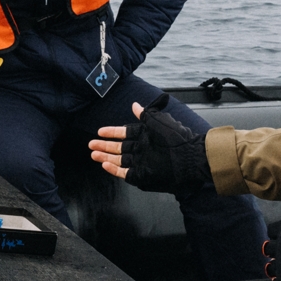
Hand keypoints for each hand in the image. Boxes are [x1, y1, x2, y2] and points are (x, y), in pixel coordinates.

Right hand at [89, 102, 209, 195]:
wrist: (189, 158)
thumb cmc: (177, 138)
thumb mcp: (160, 121)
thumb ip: (146, 114)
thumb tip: (135, 105)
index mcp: (146, 135)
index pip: (125, 133)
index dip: (112, 132)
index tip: (100, 131)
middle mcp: (142, 149)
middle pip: (119, 148)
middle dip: (105, 146)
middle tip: (91, 144)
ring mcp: (142, 162)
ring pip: (119, 160)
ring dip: (106, 157)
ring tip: (94, 154)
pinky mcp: (142, 175)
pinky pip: (125, 173)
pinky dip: (114, 170)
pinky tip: (105, 165)